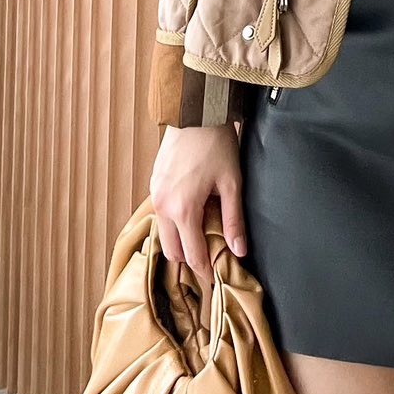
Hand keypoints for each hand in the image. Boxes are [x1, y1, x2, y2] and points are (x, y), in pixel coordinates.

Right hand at [150, 123, 246, 289]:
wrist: (195, 112)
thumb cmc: (216, 144)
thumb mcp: (232, 182)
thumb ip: (234, 219)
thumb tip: (239, 251)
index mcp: (183, 210)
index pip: (192, 255)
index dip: (204, 271)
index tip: (214, 281)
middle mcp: (163, 207)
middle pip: (173, 251)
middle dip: (190, 260)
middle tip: (210, 261)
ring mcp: (155, 196)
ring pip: (164, 235)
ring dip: (181, 242)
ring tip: (202, 240)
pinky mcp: (153, 185)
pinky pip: (161, 216)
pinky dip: (173, 224)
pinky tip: (190, 218)